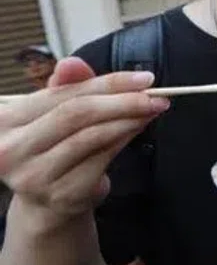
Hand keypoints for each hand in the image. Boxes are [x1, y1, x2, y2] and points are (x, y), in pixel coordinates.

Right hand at [0, 58, 168, 233]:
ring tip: (150, 110)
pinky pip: (101, 159)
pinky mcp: (61, 193)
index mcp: (4, 121)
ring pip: (92, 136)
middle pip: (76, 114)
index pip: (63, 94)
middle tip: (154, 96)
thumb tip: (72, 63)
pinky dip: (124, 140)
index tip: (144, 78)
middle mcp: (11, 150)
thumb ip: (67, 87)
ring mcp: (34, 175)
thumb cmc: (52, 148)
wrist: (48, 202)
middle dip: (122, 101)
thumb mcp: (55, 113)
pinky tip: (137, 130)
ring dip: (128, 120)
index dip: (107, 82)